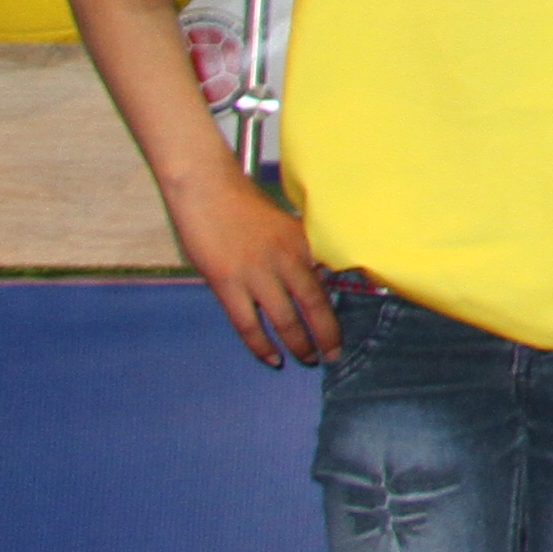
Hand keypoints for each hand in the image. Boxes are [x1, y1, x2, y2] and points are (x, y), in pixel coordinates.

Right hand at [172, 161, 336, 366]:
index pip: (329, 282)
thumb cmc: (243, 206)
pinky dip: (261, 346)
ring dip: (297, 344)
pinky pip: (248, 324)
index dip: (338, 308)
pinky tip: (271, 359)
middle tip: (333, 355)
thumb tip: (315, 277)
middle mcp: (286, 259)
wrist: (207, 190)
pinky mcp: (227, 284)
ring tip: (306, 360)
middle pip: (314, 305)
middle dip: (326, 335)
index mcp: (303, 243)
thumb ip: (298, 251)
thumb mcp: (283, 225)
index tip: (345, 326)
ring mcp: (257, 273)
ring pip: (284, 320)